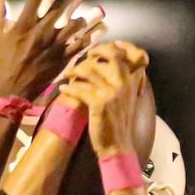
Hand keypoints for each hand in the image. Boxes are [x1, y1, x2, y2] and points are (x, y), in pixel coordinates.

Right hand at [0, 0, 97, 99]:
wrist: (12, 91)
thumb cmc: (1, 63)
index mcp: (24, 25)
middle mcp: (41, 32)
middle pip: (62, 5)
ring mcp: (54, 46)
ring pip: (77, 25)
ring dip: (90, 15)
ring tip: (100, 8)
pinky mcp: (62, 59)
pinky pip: (81, 44)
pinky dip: (92, 36)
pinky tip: (102, 27)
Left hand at [58, 41, 149, 156]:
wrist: (118, 145)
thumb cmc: (117, 123)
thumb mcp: (124, 100)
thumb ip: (119, 82)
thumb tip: (105, 67)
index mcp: (130, 82)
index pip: (120, 55)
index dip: (106, 49)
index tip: (94, 52)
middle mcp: (123, 84)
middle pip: (106, 57)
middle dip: (90, 56)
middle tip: (78, 62)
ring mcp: (111, 92)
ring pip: (89, 71)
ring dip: (74, 72)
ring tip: (67, 75)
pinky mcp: (99, 103)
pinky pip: (79, 89)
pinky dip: (69, 88)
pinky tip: (63, 90)